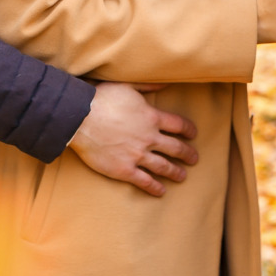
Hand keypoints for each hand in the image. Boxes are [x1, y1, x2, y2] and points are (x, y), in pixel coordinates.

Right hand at [68, 82, 199, 197]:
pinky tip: (161, 191)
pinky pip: (144, 181)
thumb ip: (148, 87)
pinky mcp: (124, 169)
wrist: (81, 118)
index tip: (193, 134)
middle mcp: (149, 138)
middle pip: (175, 148)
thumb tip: (165, 84)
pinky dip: (155, 187)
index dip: (188, 130)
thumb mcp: (128, 86)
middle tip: (194, 159)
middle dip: (187, 154)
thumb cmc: (102, 98)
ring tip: (182, 176)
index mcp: (151, 117)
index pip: (178, 125)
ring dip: (175, 172)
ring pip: (163, 166)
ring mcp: (137, 155)